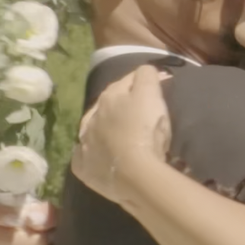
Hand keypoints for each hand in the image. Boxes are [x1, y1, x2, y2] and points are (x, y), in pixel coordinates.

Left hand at [71, 65, 172, 206]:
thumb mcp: (150, 95)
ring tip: (118, 135)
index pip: (126, 82)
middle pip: (106, 106)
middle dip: (119, 105)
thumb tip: (146, 71)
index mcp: (108, 97)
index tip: (161, 85)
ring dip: (102, 129)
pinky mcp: (83, 167)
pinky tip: (99, 156)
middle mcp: (91, 118)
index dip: (143, 82)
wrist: (134, 174)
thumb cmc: (145, 130)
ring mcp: (84, 143)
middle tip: (137, 112)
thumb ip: (146, 76)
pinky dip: (91, 154)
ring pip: (92, 130)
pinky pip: (84, 157)